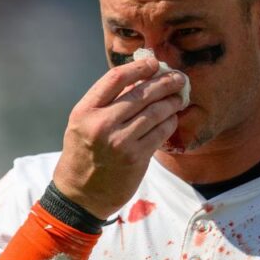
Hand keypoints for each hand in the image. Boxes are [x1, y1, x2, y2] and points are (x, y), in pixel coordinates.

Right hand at [52, 57, 185, 219]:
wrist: (80, 195)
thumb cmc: (84, 154)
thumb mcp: (83, 124)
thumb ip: (106, 103)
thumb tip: (140, 79)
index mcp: (85, 111)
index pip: (115, 78)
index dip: (138, 68)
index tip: (153, 64)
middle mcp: (102, 124)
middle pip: (141, 93)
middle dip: (164, 82)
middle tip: (178, 77)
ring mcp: (120, 141)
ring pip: (155, 112)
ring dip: (171, 102)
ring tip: (179, 96)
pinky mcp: (136, 157)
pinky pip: (161, 132)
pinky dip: (170, 122)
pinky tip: (174, 117)